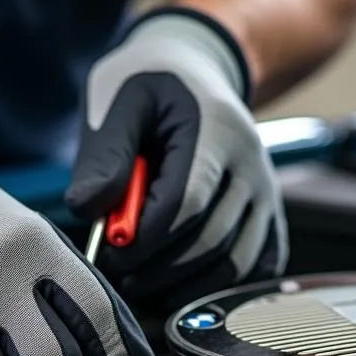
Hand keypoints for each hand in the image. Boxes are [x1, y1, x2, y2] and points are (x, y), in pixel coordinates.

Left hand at [66, 8, 287, 299]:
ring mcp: (265, 190)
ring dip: (185, 287)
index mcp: (214, 130)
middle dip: (159, 269)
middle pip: (210, 240)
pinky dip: (218, 287)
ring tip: (143, 285)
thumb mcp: (115, 103)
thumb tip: (87, 210)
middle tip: (119, 276)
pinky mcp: (268, 212)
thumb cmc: (146, 84)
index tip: (109, 251)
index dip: (144, 239)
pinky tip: (179, 286)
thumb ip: (102, 156)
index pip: (185, 204)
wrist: (196, 67)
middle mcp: (250, 163)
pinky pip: (255, 266)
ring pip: (234, 262)